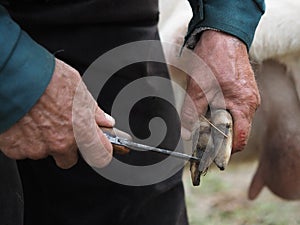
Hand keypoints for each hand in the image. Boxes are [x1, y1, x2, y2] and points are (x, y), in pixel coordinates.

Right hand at [0, 59, 114, 167]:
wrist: (14, 76)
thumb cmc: (46, 79)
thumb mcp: (78, 89)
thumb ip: (93, 111)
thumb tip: (105, 120)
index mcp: (81, 131)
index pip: (100, 155)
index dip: (100, 151)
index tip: (98, 147)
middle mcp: (61, 144)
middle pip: (68, 159)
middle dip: (66, 147)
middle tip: (59, 127)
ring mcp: (37, 149)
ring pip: (43, 152)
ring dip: (42, 140)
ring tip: (38, 117)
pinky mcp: (15, 149)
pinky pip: (22, 148)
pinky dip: (24, 138)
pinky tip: (24, 120)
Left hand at [181, 30, 259, 152]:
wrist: (222, 35)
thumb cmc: (212, 60)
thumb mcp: (197, 90)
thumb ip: (191, 114)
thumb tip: (187, 133)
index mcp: (243, 107)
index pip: (240, 140)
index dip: (225, 150)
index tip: (210, 153)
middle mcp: (250, 103)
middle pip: (237, 131)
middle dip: (219, 135)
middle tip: (202, 134)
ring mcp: (249, 95)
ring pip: (235, 119)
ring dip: (220, 122)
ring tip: (204, 116)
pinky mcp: (245, 89)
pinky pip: (235, 107)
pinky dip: (223, 111)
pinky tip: (211, 104)